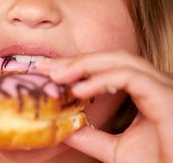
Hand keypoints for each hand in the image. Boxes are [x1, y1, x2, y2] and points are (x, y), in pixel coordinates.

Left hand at [36, 50, 172, 162]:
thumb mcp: (115, 149)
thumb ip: (91, 137)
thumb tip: (64, 128)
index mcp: (144, 90)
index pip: (106, 68)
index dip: (77, 67)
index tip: (49, 72)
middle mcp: (153, 83)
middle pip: (110, 59)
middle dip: (75, 61)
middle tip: (46, 68)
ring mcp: (161, 86)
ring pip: (119, 61)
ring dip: (84, 66)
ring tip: (58, 76)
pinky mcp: (165, 94)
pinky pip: (130, 77)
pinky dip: (102, 80)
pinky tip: (79, 90)